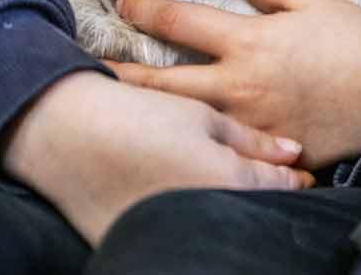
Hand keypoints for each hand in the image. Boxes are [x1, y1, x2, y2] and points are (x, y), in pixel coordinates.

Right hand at [0, 71, 313, 245]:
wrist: (63, 132)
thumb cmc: (137, 116)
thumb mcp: (202, 118)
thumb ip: (252, 141)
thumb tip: (293, 152)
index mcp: (229, 179)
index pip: (277, 189)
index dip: (292, 179)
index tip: (298, 172)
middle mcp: (208, 213)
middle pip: (253, 212)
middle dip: (265, 196)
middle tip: (267, 179)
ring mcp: (175, 231)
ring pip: (221, 224)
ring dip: (231, 208)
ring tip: (225, 187)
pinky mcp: (139, 244)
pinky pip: (184, 233)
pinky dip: (195, 220)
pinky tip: (192, 201)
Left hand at [107, 0, 360, 168]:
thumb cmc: (351, 42)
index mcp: (248, 42)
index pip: (180, 21)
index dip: (145, 9)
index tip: (124, 3)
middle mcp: (238, 87)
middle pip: (162, 84)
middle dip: (123, 74)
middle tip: (94, 68)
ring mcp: (247, 125)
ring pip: (181, 120)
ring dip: (147, 110)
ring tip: (119, 103)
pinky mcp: (261, 152)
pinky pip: (215, 148)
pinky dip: (190, 138)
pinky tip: (172, 133)